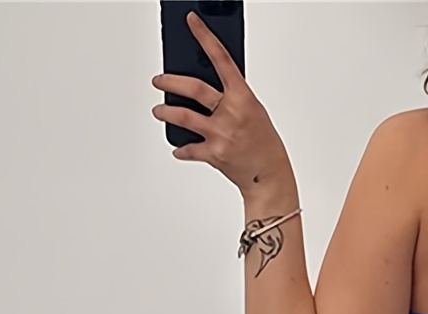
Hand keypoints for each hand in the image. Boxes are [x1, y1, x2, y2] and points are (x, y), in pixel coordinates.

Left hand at [152, 11, 288, 192]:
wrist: (269, 177)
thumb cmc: (263, 142)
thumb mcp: (253, 111)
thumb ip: (231, 97)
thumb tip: (202, 89)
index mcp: (243, 97)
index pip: (221, 59)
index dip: (205, 37)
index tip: (192, 21)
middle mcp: (231, 113)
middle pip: (194, 88)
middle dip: (170, 83)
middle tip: (158, 80)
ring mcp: (221, 135)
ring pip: (183, 117)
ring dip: (166, 112)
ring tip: (158, 111)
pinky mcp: (214, 155)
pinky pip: (190, 149)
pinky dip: (181, 149)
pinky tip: (177, 148)